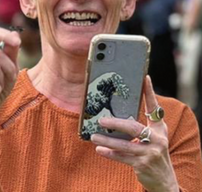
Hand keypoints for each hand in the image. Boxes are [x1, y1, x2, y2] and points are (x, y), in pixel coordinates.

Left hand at [91, 76, 178, 191]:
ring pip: (124, 145)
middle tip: (100, 120)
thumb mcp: (153, 137)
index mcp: (159, 128)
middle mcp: (157, 139)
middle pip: (133, 128)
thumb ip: (141, 125)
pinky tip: (99, 150)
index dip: (150, 92)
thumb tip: (116, 112)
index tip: (145, 78)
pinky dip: (109, 154)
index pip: (154, 108)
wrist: (164, 179)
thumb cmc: (153, 152)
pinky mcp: (142, 165)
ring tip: (93, 137)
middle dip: (115, 123)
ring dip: (107, 141)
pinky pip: (122, 158)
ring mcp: (150, 153)